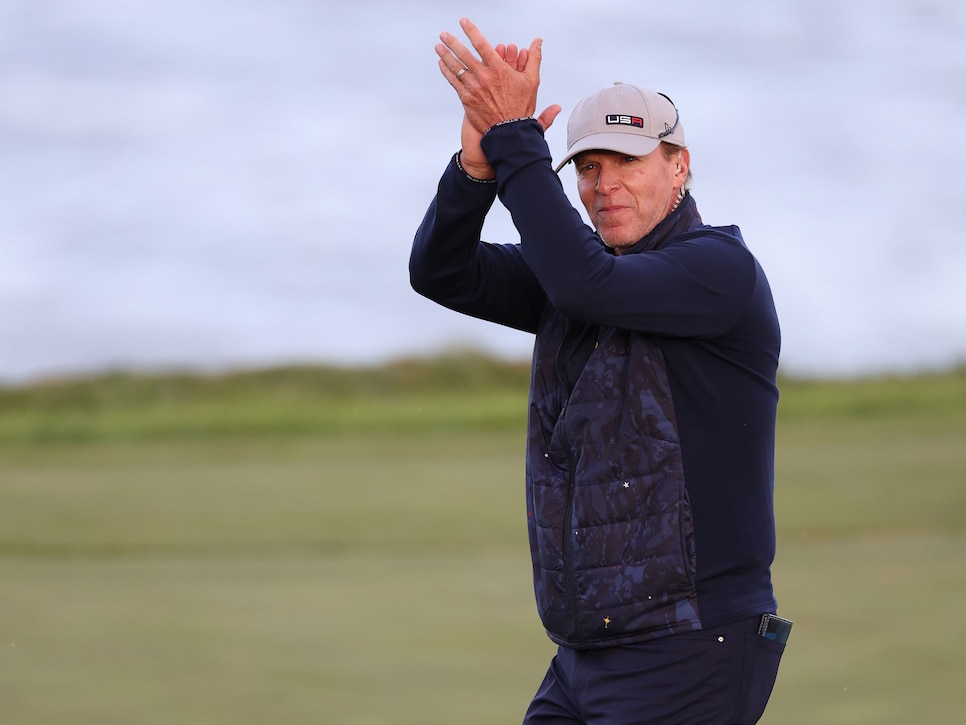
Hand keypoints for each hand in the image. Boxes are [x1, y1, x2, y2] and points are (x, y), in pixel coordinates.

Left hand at [436, 18, 560, 135]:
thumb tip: (538, 42)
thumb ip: (534, 59)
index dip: (471, 31)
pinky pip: (453, 82)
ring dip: (446, 55)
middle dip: (452, 42)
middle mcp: (483, 77)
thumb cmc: (521, 107)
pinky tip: (442, 65)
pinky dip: (446, 71)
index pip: (481, 44)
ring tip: (439, 46)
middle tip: (444, 34)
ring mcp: (473, 88)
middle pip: (463, 54)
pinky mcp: (466, 99)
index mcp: (498, 69)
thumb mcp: (531, 81)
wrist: (509, 131)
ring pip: (456, 67)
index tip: (464, 22)